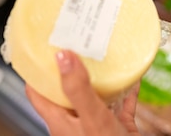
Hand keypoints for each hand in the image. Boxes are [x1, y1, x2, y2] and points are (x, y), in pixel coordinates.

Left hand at [26, 50, 140, 135]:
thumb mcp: (90, 117)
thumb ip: (76, 89)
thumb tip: (61, 56)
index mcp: (60, 122)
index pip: (38, 92)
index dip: (36, 69)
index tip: (41, 47)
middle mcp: (76, 123)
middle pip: (68, 90)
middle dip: (73, 66)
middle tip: (77, 42)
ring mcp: (97, 126)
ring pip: (95, 95)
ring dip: (100, 76)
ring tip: (103, 54)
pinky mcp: (118, 129)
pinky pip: (121, 104)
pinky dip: (127, 89)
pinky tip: (133, 76)